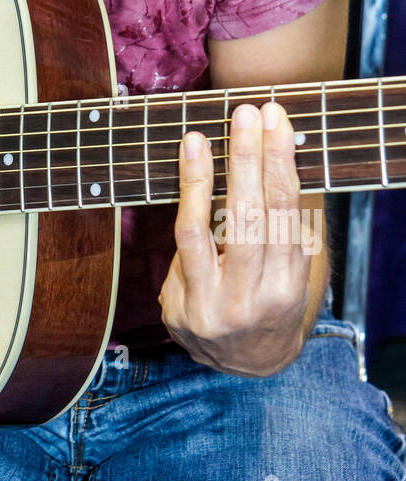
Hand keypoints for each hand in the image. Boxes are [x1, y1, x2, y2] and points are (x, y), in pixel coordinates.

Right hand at [158, 100, 315, 376]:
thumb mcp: (177, 302)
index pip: (193, 232)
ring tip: (274, 122)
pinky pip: (300, 229)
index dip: (195, 181)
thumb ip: (185, 257)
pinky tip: (289, 155)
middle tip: (247, 114)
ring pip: (280, 220)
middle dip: (247, 160)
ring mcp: (276, 297)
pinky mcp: (302, 286)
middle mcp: (238, 302)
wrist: (252, 366)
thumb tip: (196, 184)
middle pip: (245, 220)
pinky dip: (294, 190)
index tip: (195, 138)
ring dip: (278, 164)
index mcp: (197, 304)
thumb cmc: (204, 320)